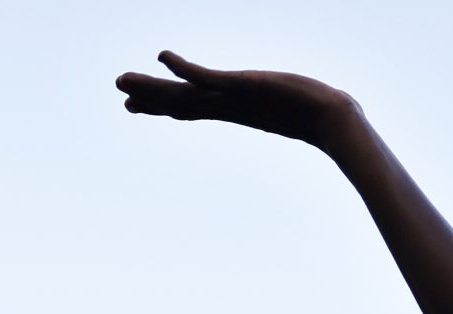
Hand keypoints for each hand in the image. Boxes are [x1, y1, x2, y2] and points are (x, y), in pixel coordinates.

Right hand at [116, 51, 358, 150]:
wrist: (331, 119)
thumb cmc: (318, 114)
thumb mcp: (291, 106)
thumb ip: (282, 105)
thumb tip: (289, 107)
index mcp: (236, 110)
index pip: (192, 108)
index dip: (164, 107)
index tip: (139, 108)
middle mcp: (229, 106)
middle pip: (180, 103)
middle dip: (151, 99)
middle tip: (121, 95)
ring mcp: (233, 97)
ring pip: (182, 94)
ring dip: (153, 87)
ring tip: (123, 81)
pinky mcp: (241, 86)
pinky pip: (205, 76)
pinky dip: (183, 67)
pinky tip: (163, 56)